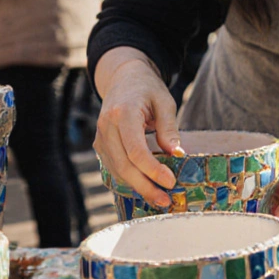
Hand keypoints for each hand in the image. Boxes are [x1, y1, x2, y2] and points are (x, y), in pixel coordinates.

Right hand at [93, 48, 183, 207]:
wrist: (123, 78)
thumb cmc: (147, 89)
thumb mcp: (165, 102)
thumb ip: (169, 128)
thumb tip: (177, 154)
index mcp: (122, 113)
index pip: (136, 150)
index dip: (153, 170)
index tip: (171, 182)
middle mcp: (106, 126)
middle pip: (124, 165)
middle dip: (145, 186)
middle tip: (165, 200)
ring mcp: (100, 136)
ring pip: (117, 170)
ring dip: (138, 187)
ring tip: (159, 199)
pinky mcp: (100, 145)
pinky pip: (113, 167)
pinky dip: (129, 180)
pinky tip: (146, 188)